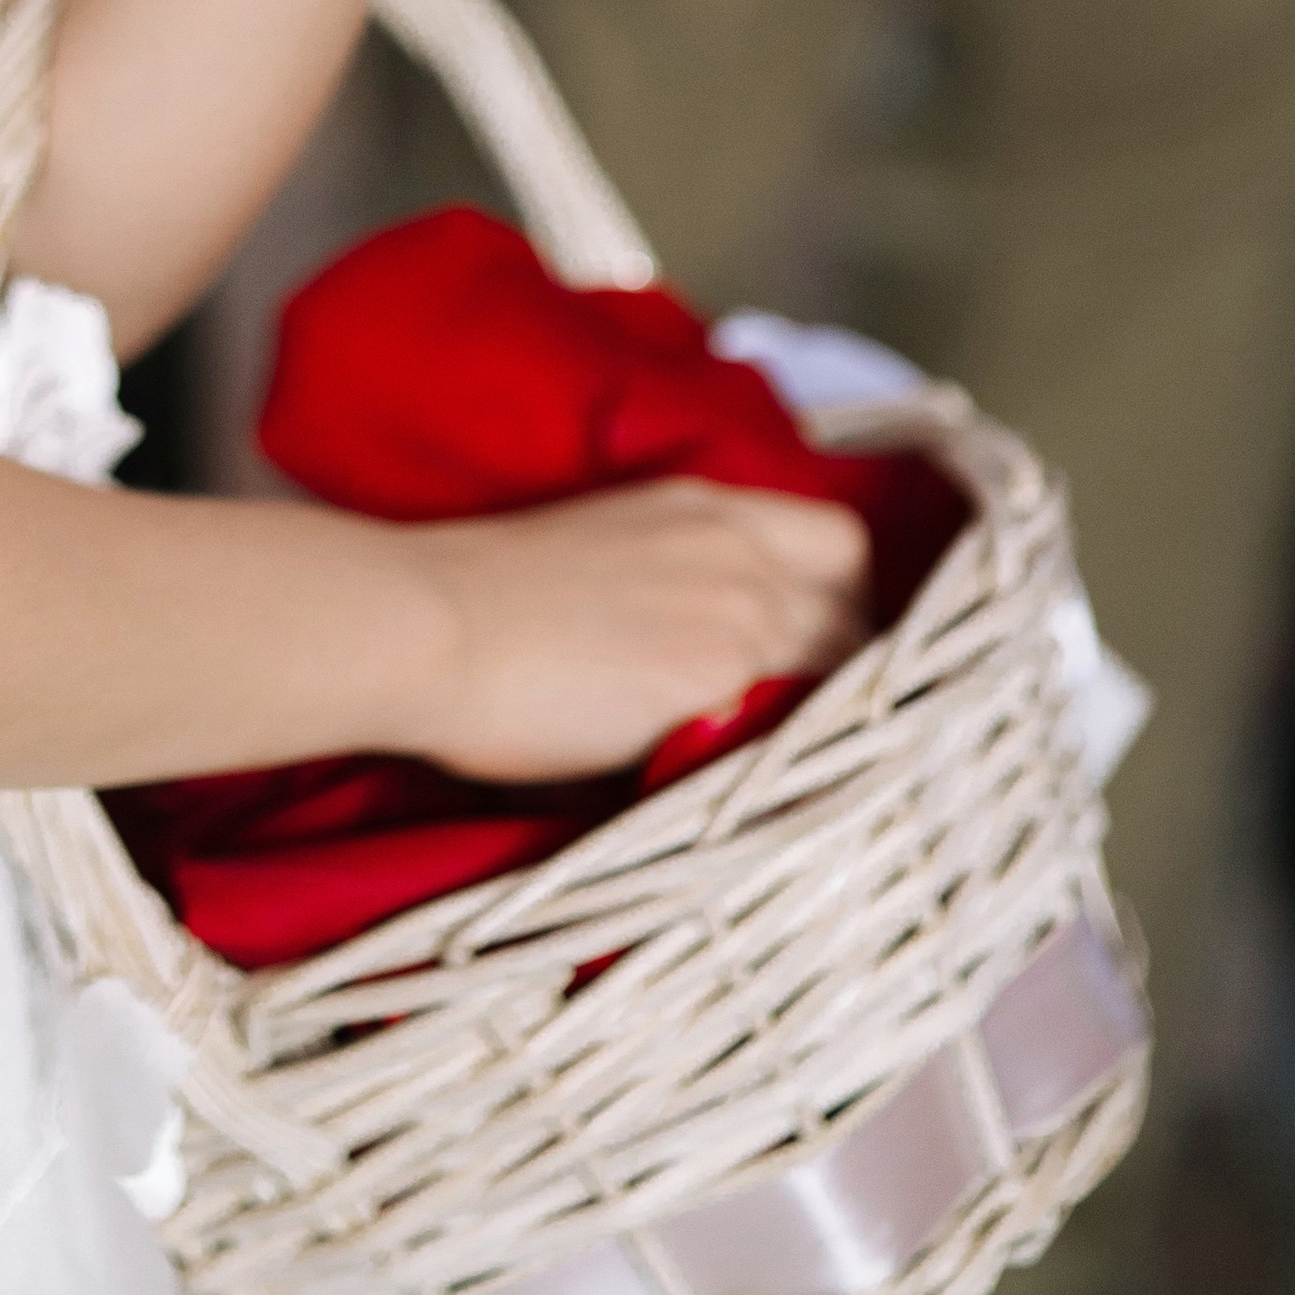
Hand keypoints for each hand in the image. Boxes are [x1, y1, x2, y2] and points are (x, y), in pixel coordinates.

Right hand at [399, 481, 870, 781]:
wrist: (432, 623)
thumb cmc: (483, 591)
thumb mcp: (607, 549)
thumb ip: (680, 586)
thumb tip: (709, 660)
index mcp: (709, 509)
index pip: (841, 542)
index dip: (849, 598)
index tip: (832, 645)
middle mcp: (741, 553)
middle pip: (861, 611)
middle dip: (857, 664)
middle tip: (820, 716)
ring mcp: (741, 618)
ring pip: (848, 671)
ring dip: (833, 714)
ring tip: (796, 763)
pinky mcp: (721, 682)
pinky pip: (799, 725)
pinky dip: (796, 754)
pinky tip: (768, 786)